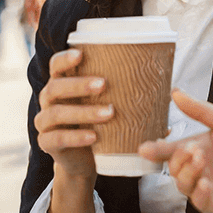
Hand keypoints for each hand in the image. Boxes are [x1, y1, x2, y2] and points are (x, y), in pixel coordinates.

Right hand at [33, 48, 112, 180]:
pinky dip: (76, 137)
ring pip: (56, 113)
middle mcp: (49, 100)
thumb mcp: (107, 103)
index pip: (56, 65)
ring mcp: (44, 122)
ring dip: (83, 112)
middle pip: (55, 87)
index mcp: (62, 83)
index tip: (81, 54)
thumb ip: (125, 93)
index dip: (65, 58)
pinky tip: (94, 137)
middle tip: (103, 84)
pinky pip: (57, 139)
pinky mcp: (46, 143)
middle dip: (79, 84)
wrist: (84, 159)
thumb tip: (169, 90)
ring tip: (109, 113)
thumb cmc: (98, 122)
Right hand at [138, 90, 212, 212]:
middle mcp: (198, 167)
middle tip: (194, 149)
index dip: (156, 149)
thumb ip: (200, 110)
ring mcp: (203, 186)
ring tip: (202, 161)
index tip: (144, 148)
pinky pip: (195, 201)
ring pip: (181, 183)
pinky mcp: (211, 203)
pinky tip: (207, 182)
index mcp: (198, 147)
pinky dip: (198, 191)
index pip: (171, 148)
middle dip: (179, 157)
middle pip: (173, 166)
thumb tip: (176, 93)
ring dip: (187, 172)